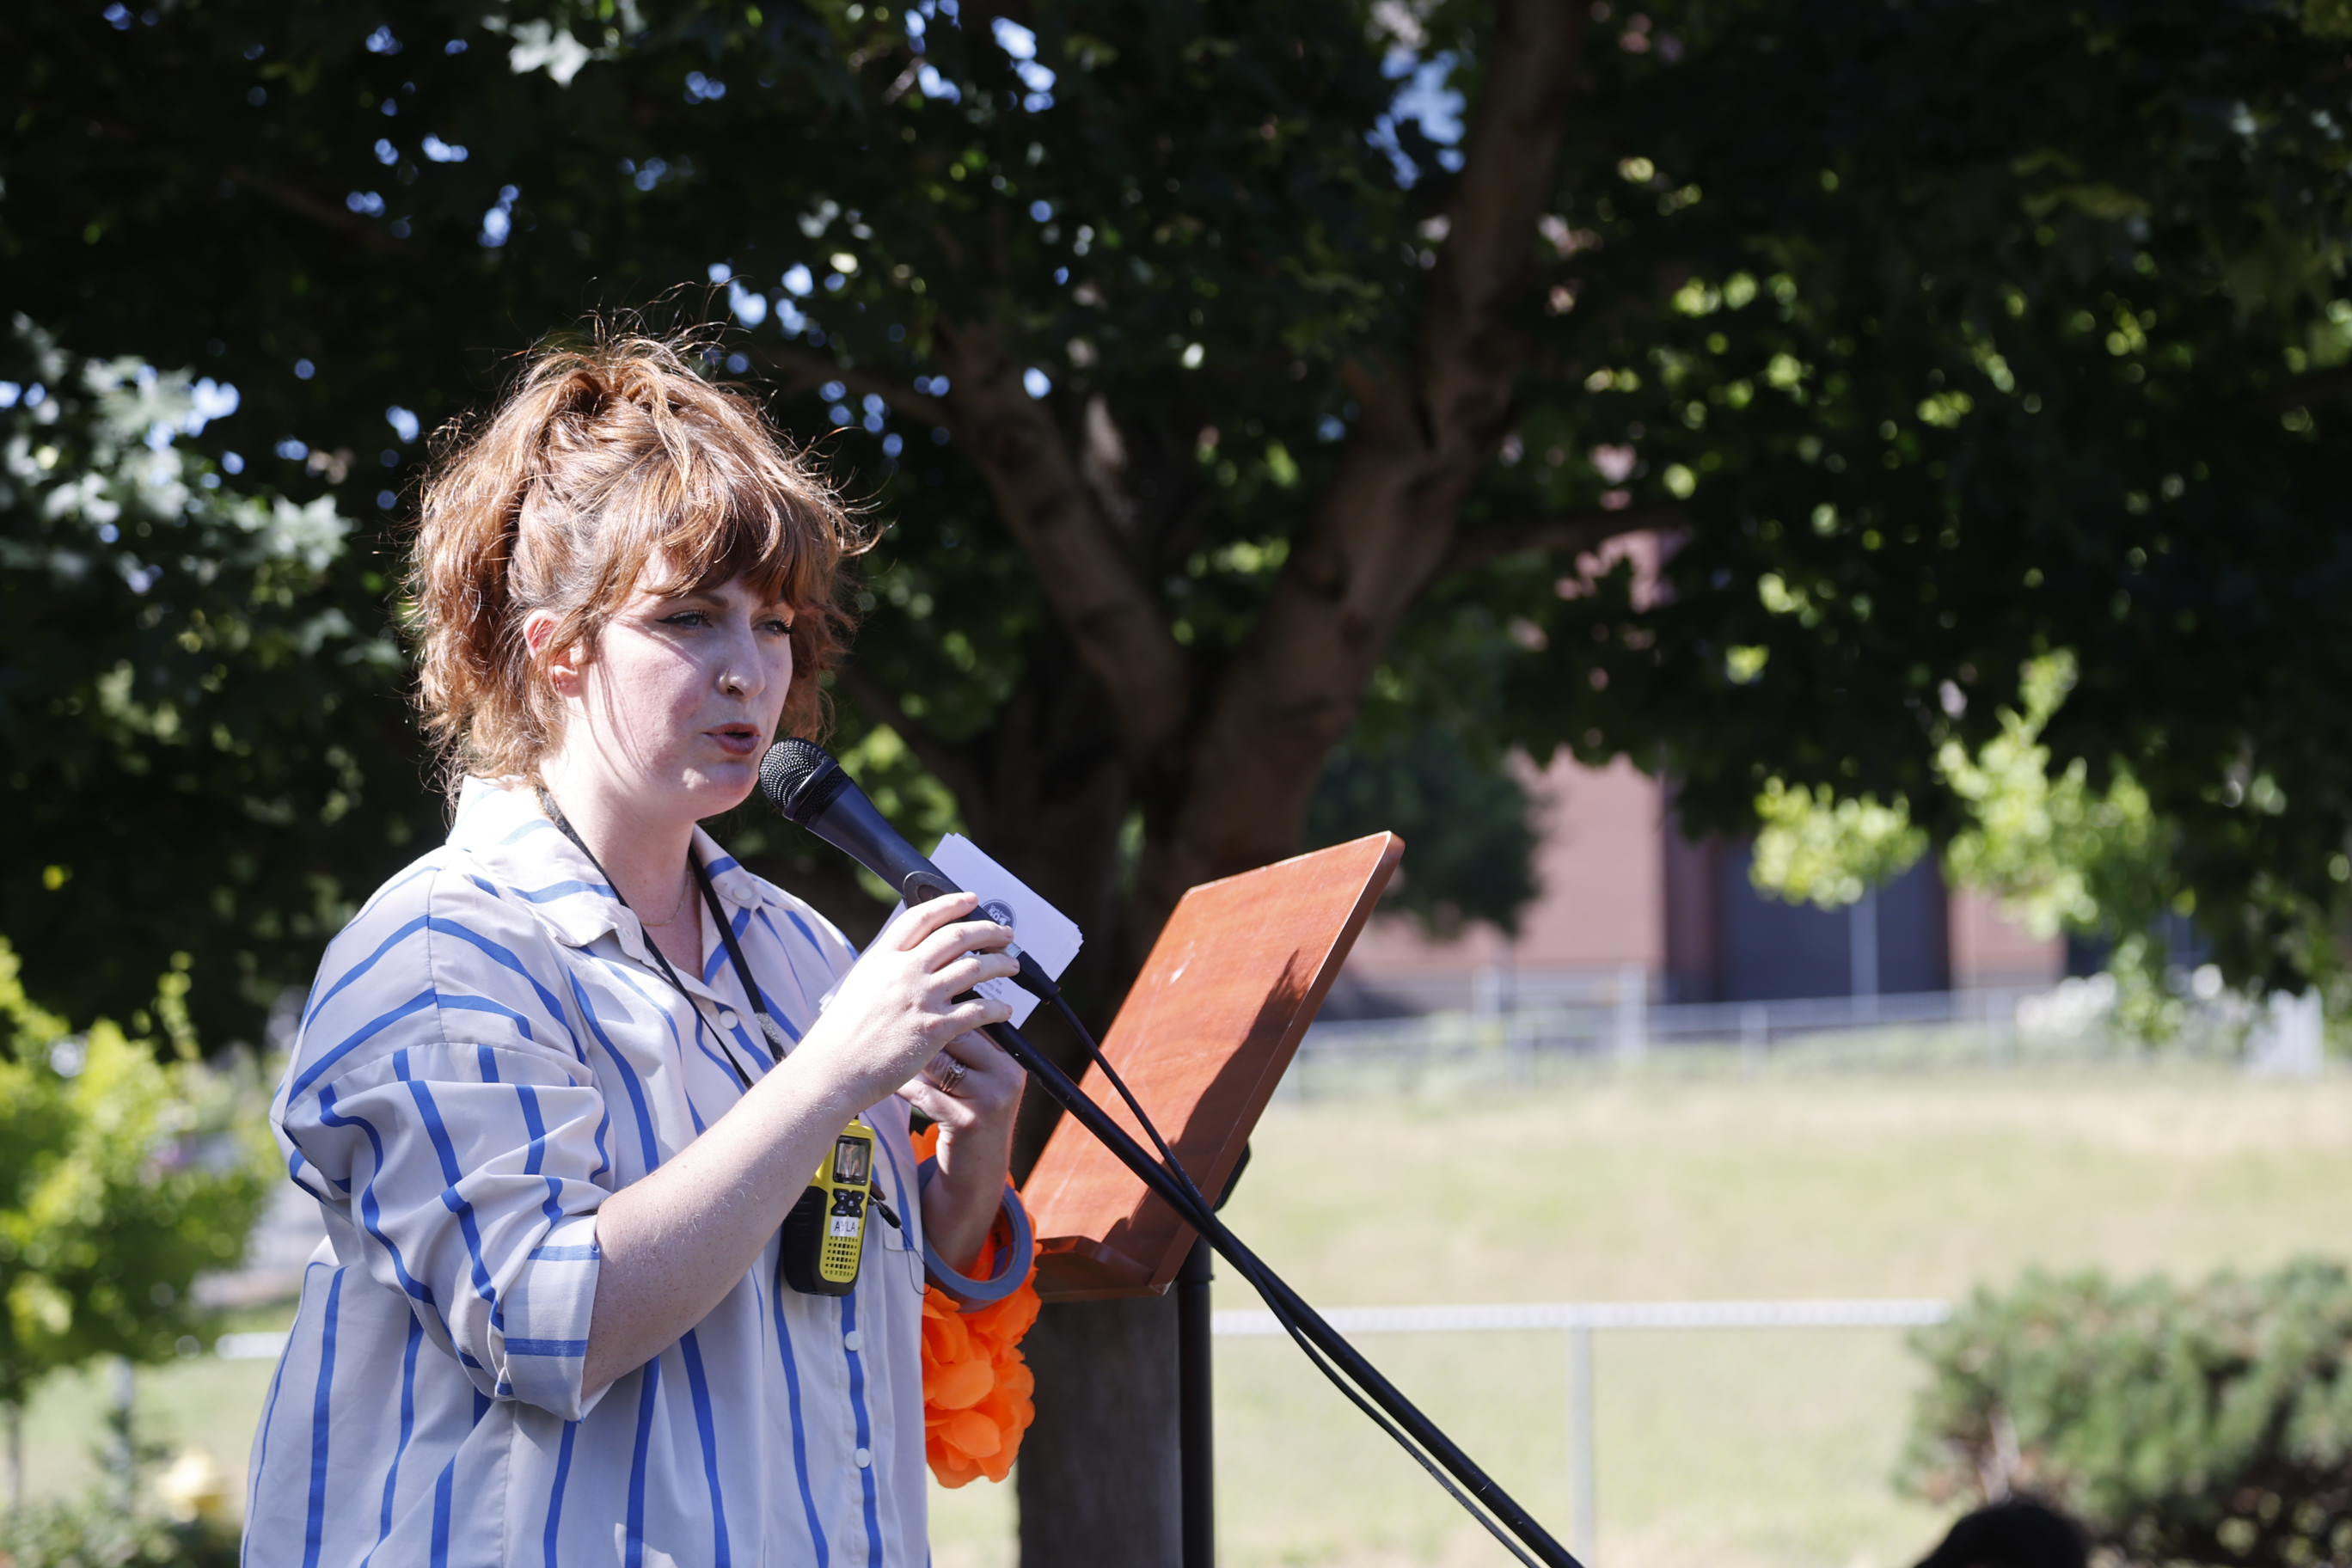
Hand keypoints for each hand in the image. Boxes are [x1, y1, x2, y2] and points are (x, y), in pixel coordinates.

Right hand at [792, 892, 1017, 1108]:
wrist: (831, 1070)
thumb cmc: (840, 1036)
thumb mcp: (859, 987)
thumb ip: (886, 970)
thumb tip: (910, 961)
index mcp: (882, 957)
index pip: (922, 917)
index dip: (951, 903)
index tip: (970, 900)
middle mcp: (904, 970)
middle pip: (957, 937)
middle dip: (987, 930)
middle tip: (1005, 933)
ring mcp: (921, 997)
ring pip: (974, 968)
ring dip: (999, 963)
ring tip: (1012, 964)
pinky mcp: (934, 1028)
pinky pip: (978, 1010)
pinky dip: (997, 1008)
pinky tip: (1005, 1010)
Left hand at [905, 1026, 1025, 1271]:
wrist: (977, 1174)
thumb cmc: (969, 1119)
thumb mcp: (978, 1083)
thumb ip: (964, 1052)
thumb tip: (927, 1011)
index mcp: (1010, 1061)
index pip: (974, 1023)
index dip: (940, 1017)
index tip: (913, 1011)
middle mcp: (1006, 1077)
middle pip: (957, 1038)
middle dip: (924, 1035)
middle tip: (896, 1031)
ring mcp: (990, 1100)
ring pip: (939, 1064)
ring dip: (912, 1060)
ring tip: (893, 1056)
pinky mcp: (969, 1122)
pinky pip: (927, 1094)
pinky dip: (907, 1087)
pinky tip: (892, 1083)